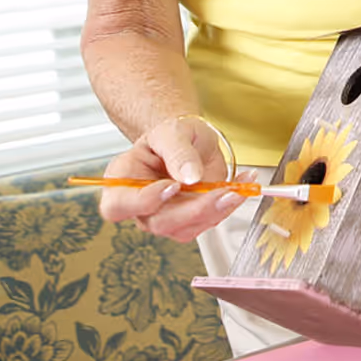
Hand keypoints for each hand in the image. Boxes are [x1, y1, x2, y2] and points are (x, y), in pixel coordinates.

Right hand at [97, 114, 249, 241]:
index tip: (172, 187)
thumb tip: (189, 177)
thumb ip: (179, 152)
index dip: (144, 202)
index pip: (119, 205)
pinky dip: (227, 206)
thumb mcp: (173, 132)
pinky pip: (206, 222)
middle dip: (194, 210)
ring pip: (185, 228)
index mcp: (123, 179)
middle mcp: (140, 205)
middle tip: (221, 192)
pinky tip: (241, 188)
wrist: (190, 140)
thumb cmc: (172, 135)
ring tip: (237, 189)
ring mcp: (164, 216)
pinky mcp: (188, 220)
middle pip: (159, 222)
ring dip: (215, 211)